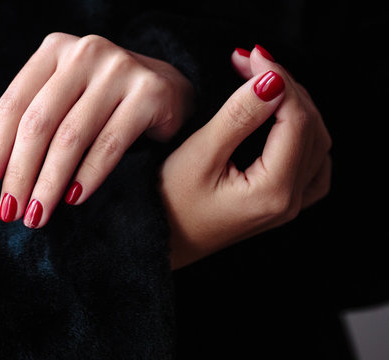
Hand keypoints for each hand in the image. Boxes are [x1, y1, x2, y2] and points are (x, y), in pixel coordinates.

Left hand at [0, 33, 193, 226]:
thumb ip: (17, 125)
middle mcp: (86, 52)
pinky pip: (110, 144)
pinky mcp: (150, 92)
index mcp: (55, 50)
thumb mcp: (58, 106)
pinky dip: (89, 175)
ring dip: (50, 182)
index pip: (14, 103)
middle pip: (40, 121)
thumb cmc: (103, 102)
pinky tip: (74, 199)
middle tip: (10, 212)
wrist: (166, 90)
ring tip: (38, 214)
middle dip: (20, 172)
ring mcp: (120, 69)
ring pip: (72, 136)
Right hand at [161, 45, 331, 269]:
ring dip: (295, 107)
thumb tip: (271, 82)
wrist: (161, 243)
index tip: (252, 58)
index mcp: (273, 191)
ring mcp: (287, 205)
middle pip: (311, 128)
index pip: (296, 120)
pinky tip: (284, 122)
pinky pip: (310, 164)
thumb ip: (238, 117)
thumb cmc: (168, 206)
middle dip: (286, 88)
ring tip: (265, 84)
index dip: (278, 81)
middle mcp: (290, 201)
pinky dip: (303, 134)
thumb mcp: (199, 156)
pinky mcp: (278, 203)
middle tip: (253, 64)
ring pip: (315, 143)